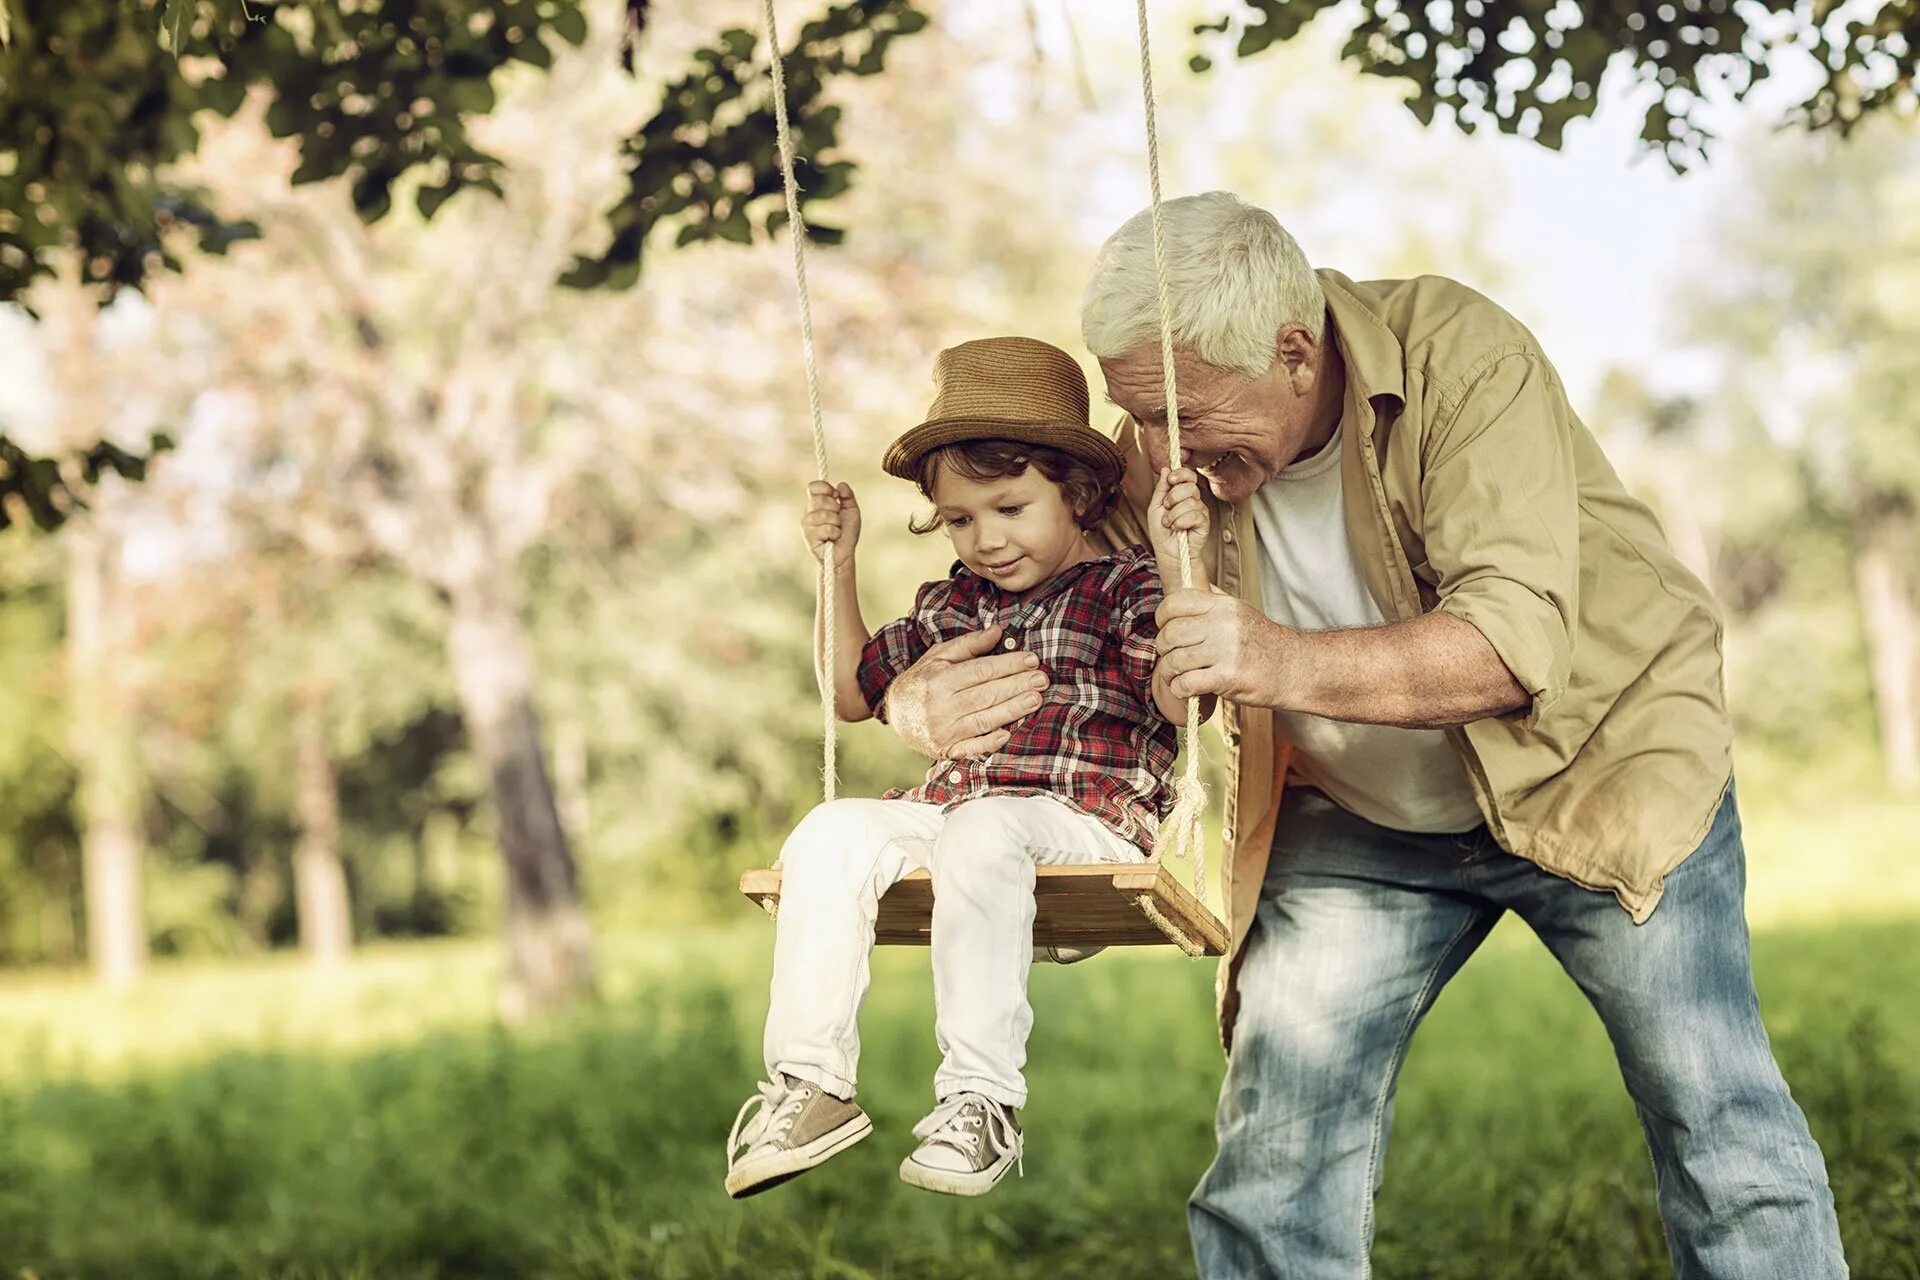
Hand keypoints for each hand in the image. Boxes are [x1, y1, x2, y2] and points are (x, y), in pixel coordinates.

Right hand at [802, 480, 860, 568]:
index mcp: (818, 502)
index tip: (836, 495)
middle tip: (838, 518)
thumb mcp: (852, 511)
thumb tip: (840, 485)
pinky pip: (826, 528)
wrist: (845, 553)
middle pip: (818, 499)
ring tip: (836, 529)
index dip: (825, 488)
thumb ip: (848, 496)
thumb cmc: (847, 533)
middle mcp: (809, 511)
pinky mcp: (808, 536)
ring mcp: (807, 523)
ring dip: (836, 523)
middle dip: (835, 508)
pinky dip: (835, 533)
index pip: (813, 487)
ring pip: (823, 514)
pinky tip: (833, 538)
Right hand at [883, 625, 1048, 757]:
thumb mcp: (938, 656)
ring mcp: (943, 731)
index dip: (1008, 665)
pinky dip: (990, 742)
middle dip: (1017, 686)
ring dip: (1013, 710)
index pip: (981, 671)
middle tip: (1042, 679)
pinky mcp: (946, 749)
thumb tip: (998, 631)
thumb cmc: (921, 680)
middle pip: (986, 695)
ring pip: (984, 720)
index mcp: (938, 680)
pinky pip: (971, 748)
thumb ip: (968, 645)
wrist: (894, 713)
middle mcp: (940, 706)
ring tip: (1036, 699)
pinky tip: (1008, 734)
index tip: (1031, 659)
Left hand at [1148, 466, 1209, 583]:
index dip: (1180, 474)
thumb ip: (1161, 488)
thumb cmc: (1161, 531)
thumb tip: (1165, 468)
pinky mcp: (1204, 522)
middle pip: (1189, 486)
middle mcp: (1192, 499)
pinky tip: (1177, 528)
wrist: (1168, 552)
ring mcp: (1200, 510)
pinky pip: (1194, 515)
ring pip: (1190, 501)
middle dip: (1173, 497)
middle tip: (1166, 508)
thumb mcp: (1155, 506)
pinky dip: (1181, 522)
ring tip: (1169, 523)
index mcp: (1181, 493)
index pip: (1188, 475)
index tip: (1170, 479)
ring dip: (1174, 514)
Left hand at [1154, 588, 1277, 703]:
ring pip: (1175, 660)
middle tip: (1170, 656)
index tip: (1164, 628)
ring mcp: (1225, 651)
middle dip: (1163, 648)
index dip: (1162, 617)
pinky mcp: (1227, 677)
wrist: (1295, 669)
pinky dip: (1179, 690)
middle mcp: (1222, 624)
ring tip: (1176, 677)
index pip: (1175, 602)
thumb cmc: (1265, 643)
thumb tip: (1189, 586)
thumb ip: (1214, 600)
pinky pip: (1186, 683)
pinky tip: (1186, 690)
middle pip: (1170, 633)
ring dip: (1169, 673)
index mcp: (1223, 606)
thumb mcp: (1241, 611)